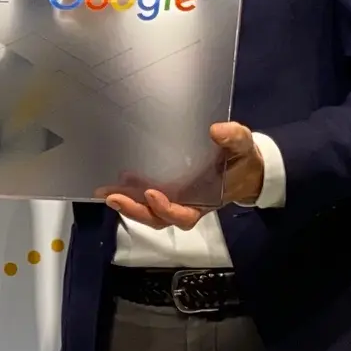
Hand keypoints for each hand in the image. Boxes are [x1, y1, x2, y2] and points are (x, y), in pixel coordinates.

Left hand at [97, 124, 261, 222]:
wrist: (244, 166)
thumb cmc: (242, 158)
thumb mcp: (243, 146)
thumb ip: (234, 139)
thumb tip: (216, 131)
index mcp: (205, 201)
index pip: (184, 216)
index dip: (167, 210)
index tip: (152, 195)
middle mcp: (186, 205)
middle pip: (158, 219)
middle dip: (136, 211)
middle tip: (114, 198)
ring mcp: (174, 199)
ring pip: (148, 213)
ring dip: (127, 205)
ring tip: (106, 194)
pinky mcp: (166, 189)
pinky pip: (145, 199)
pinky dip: (129, 194)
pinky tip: (111, 182)